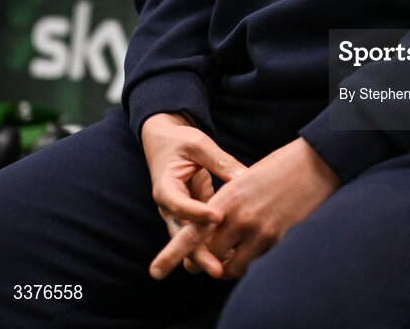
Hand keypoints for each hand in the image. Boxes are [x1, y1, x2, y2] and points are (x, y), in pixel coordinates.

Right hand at [141, 112, 245, 277]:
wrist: (165, 141)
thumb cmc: (180, 140)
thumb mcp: (198, 144)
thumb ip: (219, 161)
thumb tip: (244, 177)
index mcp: (165, 187)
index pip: (179, 204)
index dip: (197, 213)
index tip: (218, 217)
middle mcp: (169, 206)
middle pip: (181, 235)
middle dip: (199, 252)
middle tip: (218, 268)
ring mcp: (179, 213)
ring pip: (190, 240)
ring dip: (207, 254)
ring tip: (228, 268)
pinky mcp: (191, 214)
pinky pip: (201, 233)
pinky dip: (213, 243)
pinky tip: (232, 254)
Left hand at [149, 136, 339, 280]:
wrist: (317, 164)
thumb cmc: (281, 167)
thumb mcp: (247, 179)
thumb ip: (229, 203)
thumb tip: (215, 226)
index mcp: (228, 196)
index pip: (193, 230)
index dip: (173, 253)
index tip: (157, 270)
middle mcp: (239, 216)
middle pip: (208, 255)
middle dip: (203, 263)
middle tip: (201, 266)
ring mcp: (259, 230)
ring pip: (230, 267)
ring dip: (226, 267)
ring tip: (229, 259)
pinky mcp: (277, 240)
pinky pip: (253, 264)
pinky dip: (248, 263)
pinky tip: (252, 252)